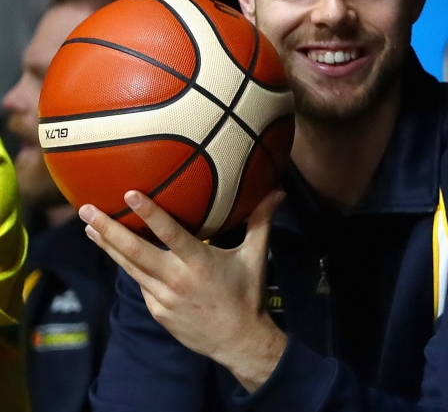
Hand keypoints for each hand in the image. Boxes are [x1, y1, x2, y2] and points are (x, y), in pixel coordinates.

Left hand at [79, 190, 287, 392]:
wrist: (237, 340)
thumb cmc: (247, 294)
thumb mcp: (255, 257)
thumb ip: (260, 222)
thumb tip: (276, 192)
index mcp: (199, 263)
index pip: (170, 233)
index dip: (149, 213)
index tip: (129, 194)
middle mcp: (176, 279)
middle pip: (134, 252)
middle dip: (108, 230)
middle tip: (86, 210)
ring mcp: (162, 297)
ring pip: (129, 267)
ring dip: (108, 246)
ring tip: (89, 226)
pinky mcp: (156, 311)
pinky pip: (140, 284)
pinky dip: (128, 267)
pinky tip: (117, 253)